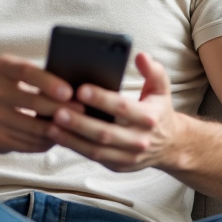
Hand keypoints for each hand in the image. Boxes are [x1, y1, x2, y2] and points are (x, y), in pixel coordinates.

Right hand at [0, 55, 78, 153]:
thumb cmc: (4, 85)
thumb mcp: (13, 71)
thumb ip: (38, 75)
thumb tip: (76, 87)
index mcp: (0, 68)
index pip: (27, 72)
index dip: (49, 82)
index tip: (69, 91)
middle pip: (33, 103)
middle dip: (61, 108)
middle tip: (82, 111)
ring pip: (34, 128)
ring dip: (58, 128)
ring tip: (76, 125)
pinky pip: (29, 144)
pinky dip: (47, 141)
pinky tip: (59, 137)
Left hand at [46, 52, 184, 170]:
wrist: (170, 145)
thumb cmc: (158, 111)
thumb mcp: (162, 90)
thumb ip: (153, 71)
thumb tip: (141, 56)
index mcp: (149, 117)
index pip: (122, 107)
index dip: (101, 99)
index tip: (80, 89)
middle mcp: (139, 139)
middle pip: (105, 132)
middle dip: (80, 122)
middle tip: (57, 111)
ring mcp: (129, 156)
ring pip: (96, 149)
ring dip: (72, 139)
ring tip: (51, 125)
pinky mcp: (119, 165)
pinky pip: (94, 157)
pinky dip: (75, 148)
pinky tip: (58, 136)